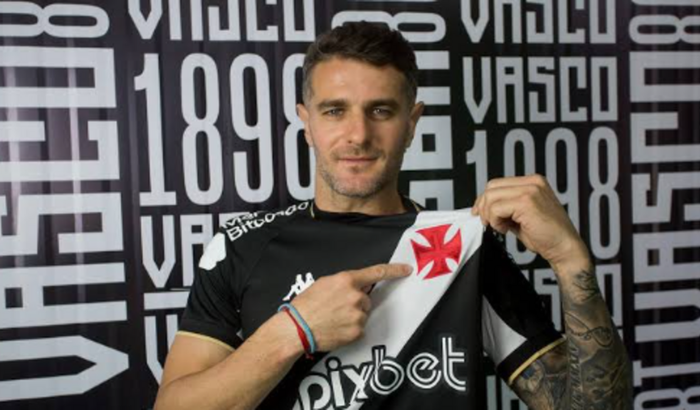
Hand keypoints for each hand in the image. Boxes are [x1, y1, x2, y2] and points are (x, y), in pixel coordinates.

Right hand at [290, 263, 411, 351]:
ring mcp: (358, 315)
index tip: (406, 269)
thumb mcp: (323, 284)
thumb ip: (344, 283)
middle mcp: (355, 297)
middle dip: (355, 303)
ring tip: (332, 319)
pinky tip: (335, 328)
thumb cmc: (305, 305)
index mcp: (346, 280)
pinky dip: (349, 329)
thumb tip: (358, 285)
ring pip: (362, 314)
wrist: (296, 328)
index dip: (394, 270)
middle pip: (366, 299)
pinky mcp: (357, 331)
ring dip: (352, 316)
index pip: (376, 272)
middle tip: (336, 308)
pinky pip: (359, 329)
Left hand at [472, 174, 589, 273]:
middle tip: (489, 223)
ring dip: (490, 216)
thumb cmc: (547, 236)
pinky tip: (506, 229)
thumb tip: (485, 207)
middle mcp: (532, 183)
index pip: (497, 184)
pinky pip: (496, 208)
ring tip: (502, 227)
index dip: (485, 200)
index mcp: (533, 182)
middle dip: (484, 207)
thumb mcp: (522, 215)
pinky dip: (496, 222)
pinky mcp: (526, 202)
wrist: (564, 248)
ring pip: (491, 197)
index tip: (481, 213)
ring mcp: (530, 190)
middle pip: (491, 187)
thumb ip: (507, 207)